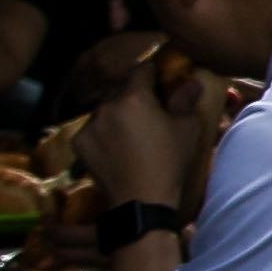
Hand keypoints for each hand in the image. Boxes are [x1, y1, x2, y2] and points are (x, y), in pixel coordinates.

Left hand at [78, 64, 193, 215]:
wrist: (141, 200)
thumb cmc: (169, 161)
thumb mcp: (187, 129)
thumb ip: (186, 100)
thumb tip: (192, 82)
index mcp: (134, 97)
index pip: (142, 70)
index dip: (152, 73)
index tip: (159, 80)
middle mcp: (107, 105)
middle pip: (120, 90)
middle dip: (133, 96)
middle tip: (146, 111)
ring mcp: (89, 124)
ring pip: (104, 110)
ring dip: (116, 115)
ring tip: (128, 133)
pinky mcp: (78, 143)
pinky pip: (92, 129)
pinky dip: (102, 133)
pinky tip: (114, 148)